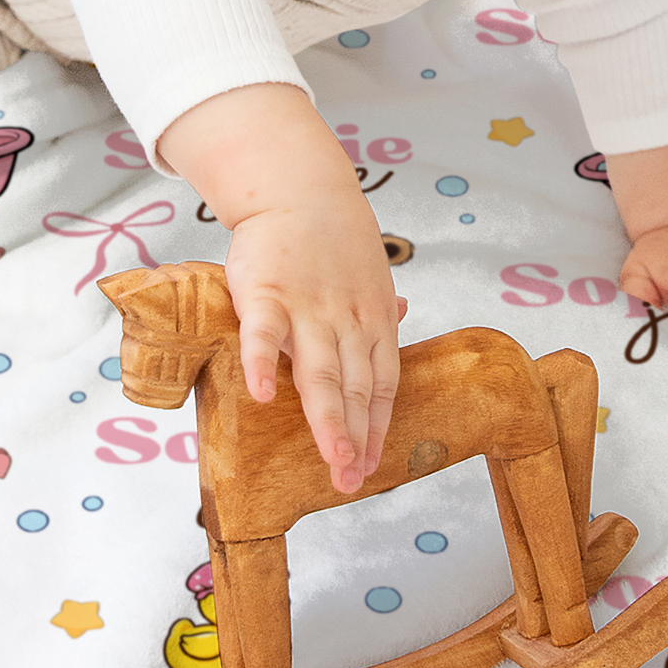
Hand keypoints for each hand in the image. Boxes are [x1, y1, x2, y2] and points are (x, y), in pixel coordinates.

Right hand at [227, 197, 405, 493]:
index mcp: (373, 322)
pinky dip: (265, 363)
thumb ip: (376, 306)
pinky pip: (265, 333)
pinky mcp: (266, 292)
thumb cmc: (329, 239)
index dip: (376, 428)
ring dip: (327, 418)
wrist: (297, 187)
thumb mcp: (367, 273)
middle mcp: (346, 320)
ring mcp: (308, 307)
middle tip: (351, 480)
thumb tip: (403, 314)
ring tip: (331, 458)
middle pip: (354, 387)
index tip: (370, 467)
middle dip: (354, 436)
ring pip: (319, 370)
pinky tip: (264, 396)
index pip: (381, 385)